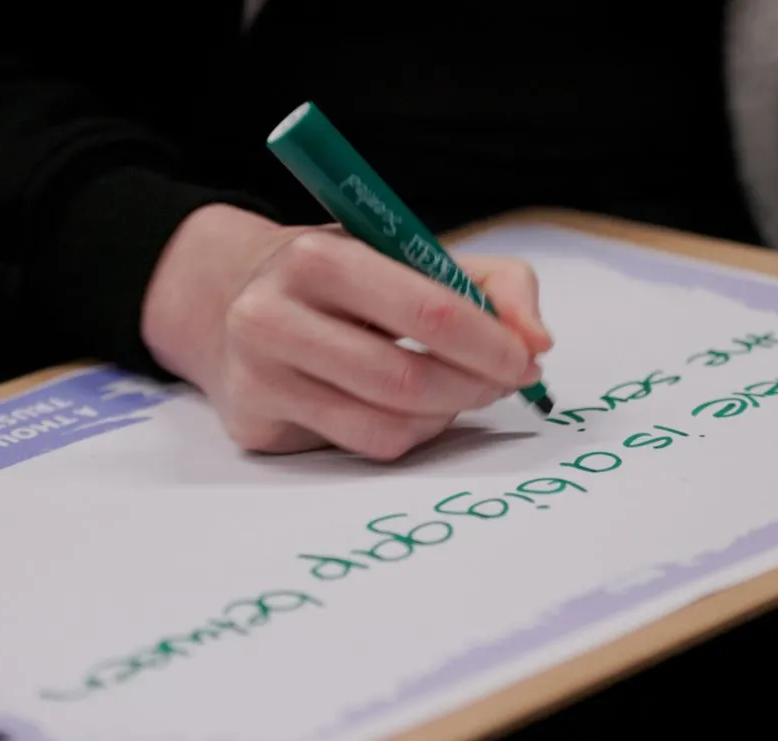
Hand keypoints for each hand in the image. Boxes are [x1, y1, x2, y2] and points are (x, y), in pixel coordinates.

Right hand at [141, 204, 551, 460]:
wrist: (240, 301)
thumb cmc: (351, 281)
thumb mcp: (417, 256)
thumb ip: (497, 286)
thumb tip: (537, 342)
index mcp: (318, 257)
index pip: (426, 310)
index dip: (490, 343)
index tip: (526, 358)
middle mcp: (273, 314)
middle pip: (407, 379)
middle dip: (475, 386)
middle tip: (505, 383)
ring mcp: (257, 374)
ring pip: (387, 422)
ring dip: (446, 414)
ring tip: (457, 390)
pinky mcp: (255, 423)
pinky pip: (363, 446)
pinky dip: (408, 434)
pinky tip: (409, 408)